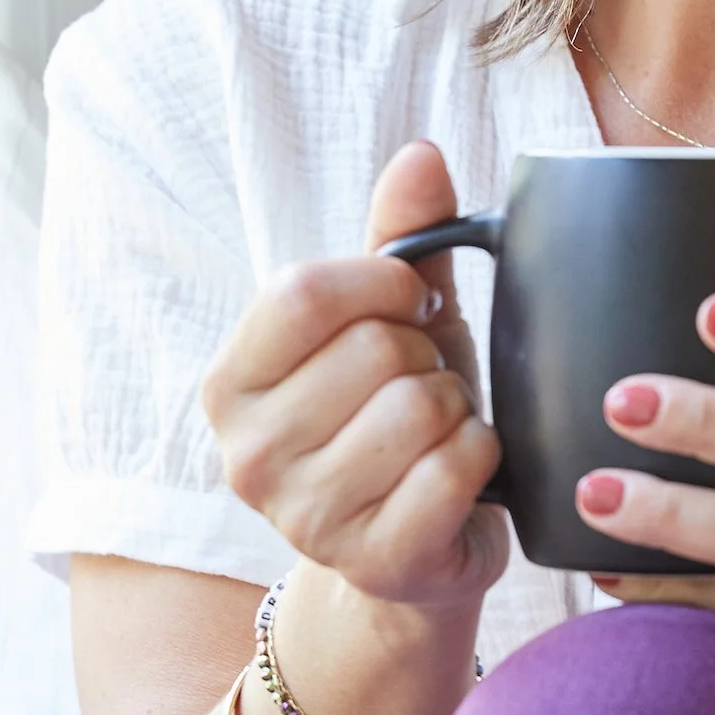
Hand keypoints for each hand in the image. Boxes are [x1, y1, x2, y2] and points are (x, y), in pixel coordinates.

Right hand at [202, 142, 508, 611]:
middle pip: (373, 349)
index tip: (409, 300)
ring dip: (458, 408)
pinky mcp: (372, 561)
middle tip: (423, 386)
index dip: (381, 281)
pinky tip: (466, 473)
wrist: (418, 549)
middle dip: (428, 355)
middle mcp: (247, 455)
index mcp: (232, 381)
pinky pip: (455, 470)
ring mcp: (304, 518)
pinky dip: (482, 458)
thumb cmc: (395, 419)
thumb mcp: (392, 321)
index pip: (301, 291)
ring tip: (440, 431)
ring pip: (419, 409)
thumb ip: (401, 236)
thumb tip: (421, 153)